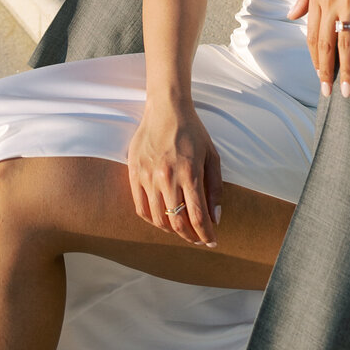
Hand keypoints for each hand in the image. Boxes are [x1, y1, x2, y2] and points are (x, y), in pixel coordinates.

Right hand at [127, 103, 221, 246]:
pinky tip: (162, 219)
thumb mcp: (212, 155)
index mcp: (189, 172)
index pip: (197, 215)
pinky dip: (152, 220)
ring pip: (158, 219)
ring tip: (181, 230)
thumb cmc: (192, 131)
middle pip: (177, 222)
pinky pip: (141, 208)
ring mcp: (148, 176)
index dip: (205, 234)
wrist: (166, 108)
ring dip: (172, 230)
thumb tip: (215, 217)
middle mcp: (167, 177)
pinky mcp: (134, 173)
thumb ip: (215, 188)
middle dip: (190, 236)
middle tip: (198, 239)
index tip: (212, 241)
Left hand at [289, 0, 349, 97]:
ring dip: (347, 69)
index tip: (320, 77)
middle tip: (329, 93)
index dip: (315, 59)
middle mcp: (330, 1)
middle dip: (326, 72)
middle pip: (326, 44)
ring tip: (348, 90)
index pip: (313, 36)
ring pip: (346, 42)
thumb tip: (290, 16)